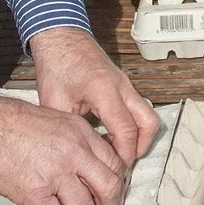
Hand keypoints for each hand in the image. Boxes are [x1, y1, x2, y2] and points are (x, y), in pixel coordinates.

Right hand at [0, 90, 128, 204]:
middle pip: (108, 186)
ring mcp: (57, 174)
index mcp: (81, 133)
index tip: (113, 190)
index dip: (117, 180)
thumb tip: (84, 159)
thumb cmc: (9, 121)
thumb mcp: (54, 118)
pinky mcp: (36, 193)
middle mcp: (75, 154)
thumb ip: (73, 139)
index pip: (114, 161)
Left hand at [30, 26, 157, 165]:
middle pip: (149, 124)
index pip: (126, 131)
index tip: (115, 170)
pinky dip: (131, 125)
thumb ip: (68, 128)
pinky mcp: (122, 84)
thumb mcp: (54, 101)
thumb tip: (73, 153)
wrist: (60, 35)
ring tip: (119, 152)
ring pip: (148, 115)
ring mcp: (125, 84)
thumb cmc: (57, 61)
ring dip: (139, 137)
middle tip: (123, 164)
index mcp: (105, 91)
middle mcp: (121, 86)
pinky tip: (112, 136)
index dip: (122, 155)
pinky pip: (137, 108)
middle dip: (139, 148)